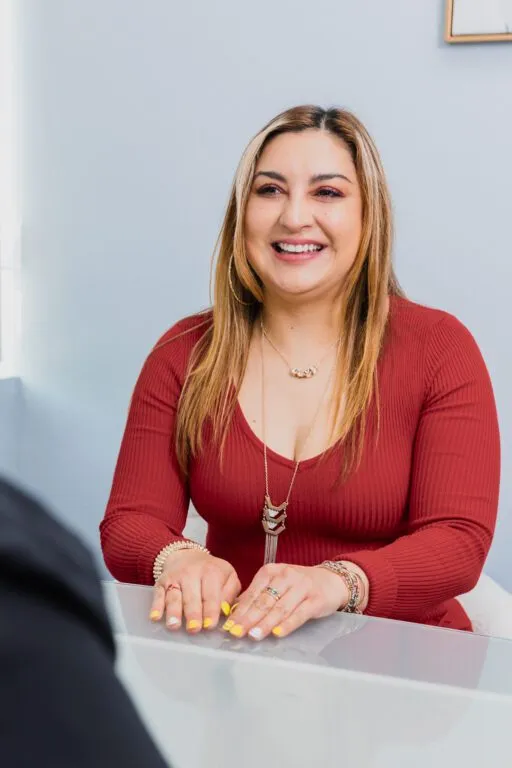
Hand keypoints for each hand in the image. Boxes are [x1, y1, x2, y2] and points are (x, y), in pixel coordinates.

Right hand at [149, 549, 240, 632]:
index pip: (211, 594)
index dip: (210, 611)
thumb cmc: (212, 573)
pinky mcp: (161, 582)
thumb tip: (226, 611)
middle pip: (191, 597)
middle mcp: (191, 573)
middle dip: (193, 614)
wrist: (188, 556)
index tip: (210, 625)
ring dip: (174, 611)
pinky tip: (156, 617)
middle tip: (194, 629)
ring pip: (174, 596)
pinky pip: (158, 595)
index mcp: (211, 572)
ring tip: (174, 625)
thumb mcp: (228, 576)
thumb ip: (230, 593)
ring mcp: (175, 578)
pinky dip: (156, 606)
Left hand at [223, 563, 347, 640]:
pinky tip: (277, 634)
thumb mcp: (277, 583)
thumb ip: (258, 595)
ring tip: (253, 635)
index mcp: (272, 571)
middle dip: (249, 618)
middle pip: (264, 600)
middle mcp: (286, 576)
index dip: (240, 610)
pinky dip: (287, 624)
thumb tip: (235, 612)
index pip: (253, 593)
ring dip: (265, 623)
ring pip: (280, 607)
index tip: (228, 626)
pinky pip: (299, 613)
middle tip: (236, 633)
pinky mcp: (316, 599)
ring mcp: (302, 587)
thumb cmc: (298, 585)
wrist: (331, 580)